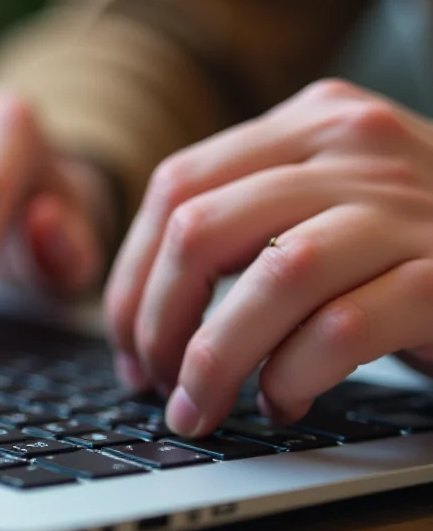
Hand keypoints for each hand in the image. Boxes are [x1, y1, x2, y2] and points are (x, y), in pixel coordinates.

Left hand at [104, 79, 432, 435]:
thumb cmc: (409, 240)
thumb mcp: (323, 200)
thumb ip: (246, 221)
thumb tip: (141, 307)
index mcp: (305, 124)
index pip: (177, 185)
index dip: (132, 273)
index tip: (126, 340)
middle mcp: (351, 147)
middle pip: (204, 227)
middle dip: (157, 319)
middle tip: (154, 380)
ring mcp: (406, 206)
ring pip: (273, 276)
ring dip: (214, 358)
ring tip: (198, 406)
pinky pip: (345, 328)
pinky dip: (295, 373)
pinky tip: (283, 400)